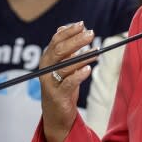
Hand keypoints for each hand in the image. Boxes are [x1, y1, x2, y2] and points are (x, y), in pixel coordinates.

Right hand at [39, 21, 97, 141]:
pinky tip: (88, 69)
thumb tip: (63, 27)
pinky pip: (68, 83)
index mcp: (47, 60)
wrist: (56, 116)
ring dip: (82, 57)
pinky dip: (78, 75)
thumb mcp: (62, 67)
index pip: (55, 40)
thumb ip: (63, 50)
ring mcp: (50, 83)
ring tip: (96, 51)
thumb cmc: (62, 89)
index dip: (68, 31)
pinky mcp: (58, 96)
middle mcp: (46, 70)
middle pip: (59, 50)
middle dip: (76, 40)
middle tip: (91, 34)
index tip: (82, 24)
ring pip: (65, 66)